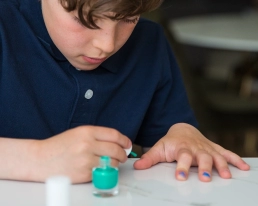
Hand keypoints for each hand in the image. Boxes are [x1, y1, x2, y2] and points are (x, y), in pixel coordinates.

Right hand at [34, 126, 130, 182]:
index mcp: (86, 132)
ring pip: (111, 162)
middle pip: (115, 149)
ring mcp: (86, 160)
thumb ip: (97, 136)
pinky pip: (102, 173)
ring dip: (115, 163)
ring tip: (112, 162)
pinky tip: (101, 168)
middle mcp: (87, 144)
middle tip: (123, 156)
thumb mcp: (78, 134)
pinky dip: (105, 171)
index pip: (114, 134)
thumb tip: (116, 142)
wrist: (40, 159)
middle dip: (123, 153)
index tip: (127, 144)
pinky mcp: (84, 174)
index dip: (124, 140)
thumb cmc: (59, 146)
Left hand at [133, 123, 249, 181]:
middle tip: (205, 177)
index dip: (182, 167)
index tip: (181, 177)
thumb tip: (137, 166)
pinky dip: (235, 160)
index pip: (182, 157)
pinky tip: (243, 168)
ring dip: (221, 165)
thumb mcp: (159, 148)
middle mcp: (195, 148)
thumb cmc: (171, 141)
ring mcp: (206, 148)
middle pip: (201, 157)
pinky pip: (226, 153)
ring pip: (215, 156)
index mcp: (181, 148)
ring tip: (226, 176)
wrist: (182, 129)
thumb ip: (149, 158)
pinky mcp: (214, 149)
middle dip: (204, 167)